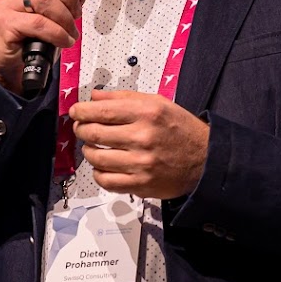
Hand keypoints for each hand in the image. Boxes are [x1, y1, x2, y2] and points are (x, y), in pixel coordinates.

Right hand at [0, 0, 97, 94]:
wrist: (14, 71)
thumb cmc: (35, 40)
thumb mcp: (59, 15)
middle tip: (76, 15)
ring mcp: (4, 6)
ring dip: (65, 18)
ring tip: (71, 33)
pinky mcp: (4, 24)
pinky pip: (39, 23)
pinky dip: (58, 33)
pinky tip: (64, 42)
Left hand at [70, 89, 208, 199]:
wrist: (204, 159)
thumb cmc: (180, 129)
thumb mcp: (158, 103)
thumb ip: (124, 98)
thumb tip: (94, 96)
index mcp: (147, 112)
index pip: (102, 110)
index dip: (82, 111)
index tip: (75, 111)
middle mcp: (143, 137)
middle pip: (94, 133)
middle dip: (80, 129)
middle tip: (80, 128)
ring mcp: (141, 163)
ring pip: (96, 158)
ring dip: (88, 150)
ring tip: (92, 146)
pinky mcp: (140, 184)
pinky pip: (106, 180)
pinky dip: (98, 172)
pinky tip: (103, 166)